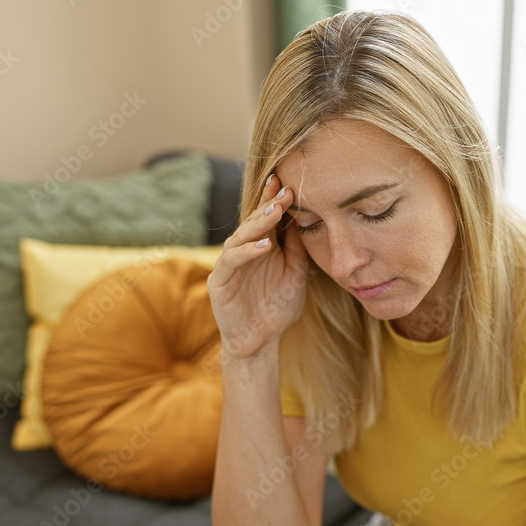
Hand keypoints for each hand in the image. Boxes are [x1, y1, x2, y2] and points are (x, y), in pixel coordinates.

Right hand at [207, 174, 309, 360]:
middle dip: (268, 205)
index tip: (289, 183)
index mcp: (262, 247)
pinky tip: (264, 246)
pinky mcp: (220, 281)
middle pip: (253, 222)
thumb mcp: (296, 274)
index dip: (275, 200)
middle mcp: (244, 252)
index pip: (268, 219)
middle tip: (283, 190)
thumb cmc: (277, 308)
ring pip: (240, 236)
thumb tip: (305, 218)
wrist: (261, 342)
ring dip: (258, 223)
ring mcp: (230, 265)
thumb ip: (297, 248)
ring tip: (275, 212)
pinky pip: (232, 261)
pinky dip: (247, 251)